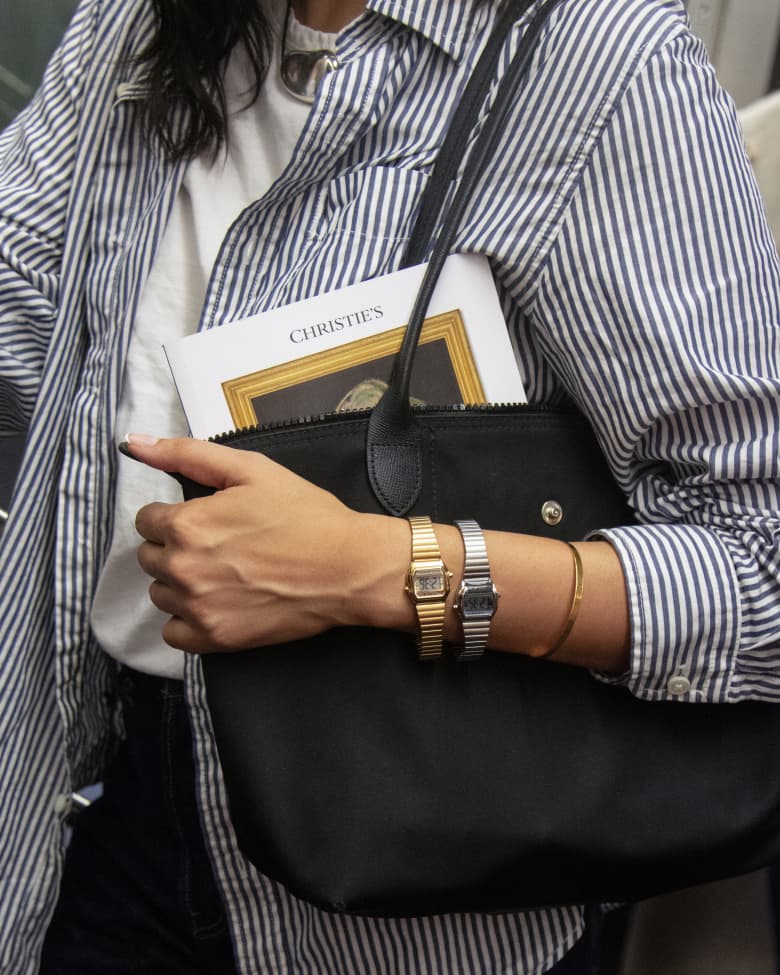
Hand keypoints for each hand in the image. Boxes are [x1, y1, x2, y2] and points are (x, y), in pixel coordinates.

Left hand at [126, 435, 382, 651]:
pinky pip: (173, 633)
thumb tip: (132, 442)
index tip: (208, 520)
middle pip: (150, 557)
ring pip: (160, 594)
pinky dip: (189, 620)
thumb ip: (186, 453)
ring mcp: (197, 608)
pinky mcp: (214, 639)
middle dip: (177, 548)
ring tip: (223, 574)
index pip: (147, 521)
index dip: (177, 516)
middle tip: (220, 545)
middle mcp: (182, 568)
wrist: (348, 567)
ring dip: (181, 584)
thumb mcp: (250, 469)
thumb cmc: (304, 514)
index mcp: (186, 524)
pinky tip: (218, 603)